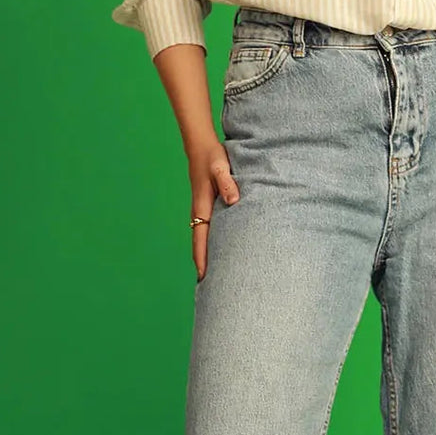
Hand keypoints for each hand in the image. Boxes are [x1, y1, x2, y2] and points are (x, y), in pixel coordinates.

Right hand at [189, 141, 239, 279]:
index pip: (201, 240)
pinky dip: (214, 243)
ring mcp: (204, 211)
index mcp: (202, 208)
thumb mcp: (220, 167)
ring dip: (210, 256)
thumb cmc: (213, 157)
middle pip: (202, 245)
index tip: (204, 279)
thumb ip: (227, 182)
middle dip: (206, 265)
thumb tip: (234, 200)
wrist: (202, 146)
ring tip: (219, 275)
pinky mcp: (210, 206)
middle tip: (212, 288)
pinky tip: (224, 250)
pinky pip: (211, 230)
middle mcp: (201, 213)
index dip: (202, 260)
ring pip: (206, 239)